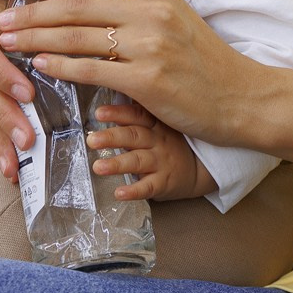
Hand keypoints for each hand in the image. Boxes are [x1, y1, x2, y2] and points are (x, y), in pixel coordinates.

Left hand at [0, 0, 253, 143]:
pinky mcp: (148, 79)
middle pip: (77, 3)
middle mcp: (151, 10)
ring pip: (79, 35)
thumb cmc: (199, 57)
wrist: (238, 95)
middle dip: (32, 10)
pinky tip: (39, 66)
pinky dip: (60, 66)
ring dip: (37, 38)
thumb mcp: (169, 14)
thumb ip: (130, 0)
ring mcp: (150, 44)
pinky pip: (92, 69)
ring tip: (9, 42)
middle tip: (1, 17)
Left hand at [87, 99, 216, 201]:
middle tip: (92, 140)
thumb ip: (137, 117)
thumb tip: (111, 99)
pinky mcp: (164, 183)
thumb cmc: (171, 143)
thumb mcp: (160, 124)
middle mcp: (158, 140)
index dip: (118, 113)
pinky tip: (119, 193)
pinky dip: (134, 191)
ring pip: (138, 161)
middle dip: (112, 137)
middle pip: (134, 136)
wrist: (200, 168)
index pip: (137, 115)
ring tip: (98, 167)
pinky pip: (148, 187)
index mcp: (155, 124)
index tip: (99, 113)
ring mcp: (161, 161)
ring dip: (117, 164)